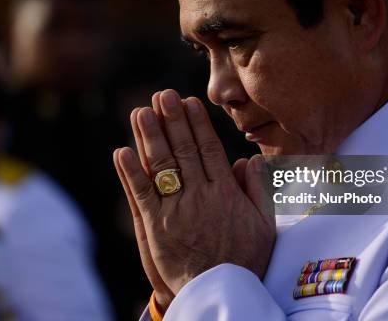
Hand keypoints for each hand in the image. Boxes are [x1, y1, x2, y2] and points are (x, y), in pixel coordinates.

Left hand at [115, 89, 275, 297]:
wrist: (221, 292)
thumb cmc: (246, 258)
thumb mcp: (265, 224)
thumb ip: (259, 189)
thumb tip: (249, 158)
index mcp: (226, 192)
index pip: (209, 149)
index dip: (196, 124)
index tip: (188, 102)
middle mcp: (200, 196)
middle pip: (183, 151)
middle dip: (171, 120)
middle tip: (161, 95)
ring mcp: (176, 210)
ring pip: (161, 167)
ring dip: (150, 138)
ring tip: (140, 112)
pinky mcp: (156, 227)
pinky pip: (141, 195)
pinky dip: (131, 173)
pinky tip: (122, 152)